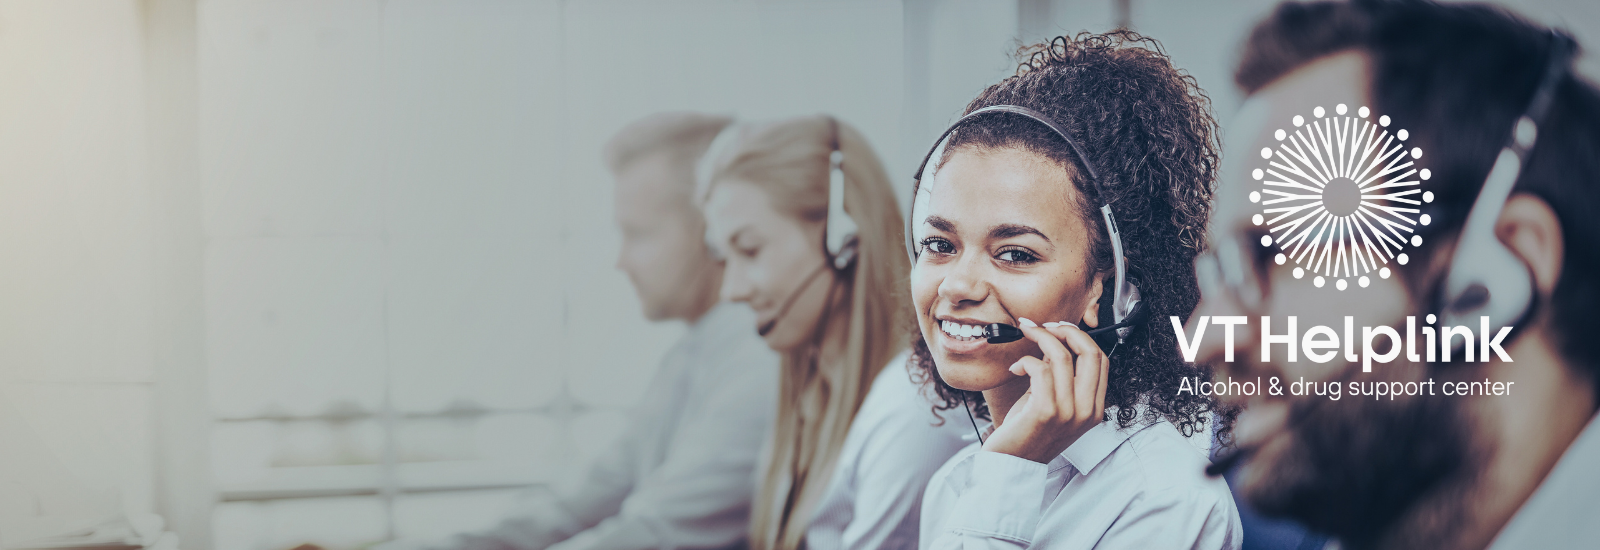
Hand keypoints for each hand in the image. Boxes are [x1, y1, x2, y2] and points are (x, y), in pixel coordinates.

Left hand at [980, 317, 1108, 463]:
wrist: (1012, 464)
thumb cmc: (1028, 432)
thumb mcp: (1053, 402)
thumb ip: (1060, 376)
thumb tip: (1054, 343)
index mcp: (1094, 409)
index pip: (1101, 360)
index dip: (1080, 337)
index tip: (1059, 328)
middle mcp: (1086, 411)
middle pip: (1089, 352)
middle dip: (1065, 330)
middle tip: (1043, 326)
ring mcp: (1068, 413)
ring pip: (1061, 357)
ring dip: (1039, 338)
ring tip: (1024, 339)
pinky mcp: (1045, 412)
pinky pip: (1040, 370)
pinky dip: (1025, 361)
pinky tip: (1015, 368)